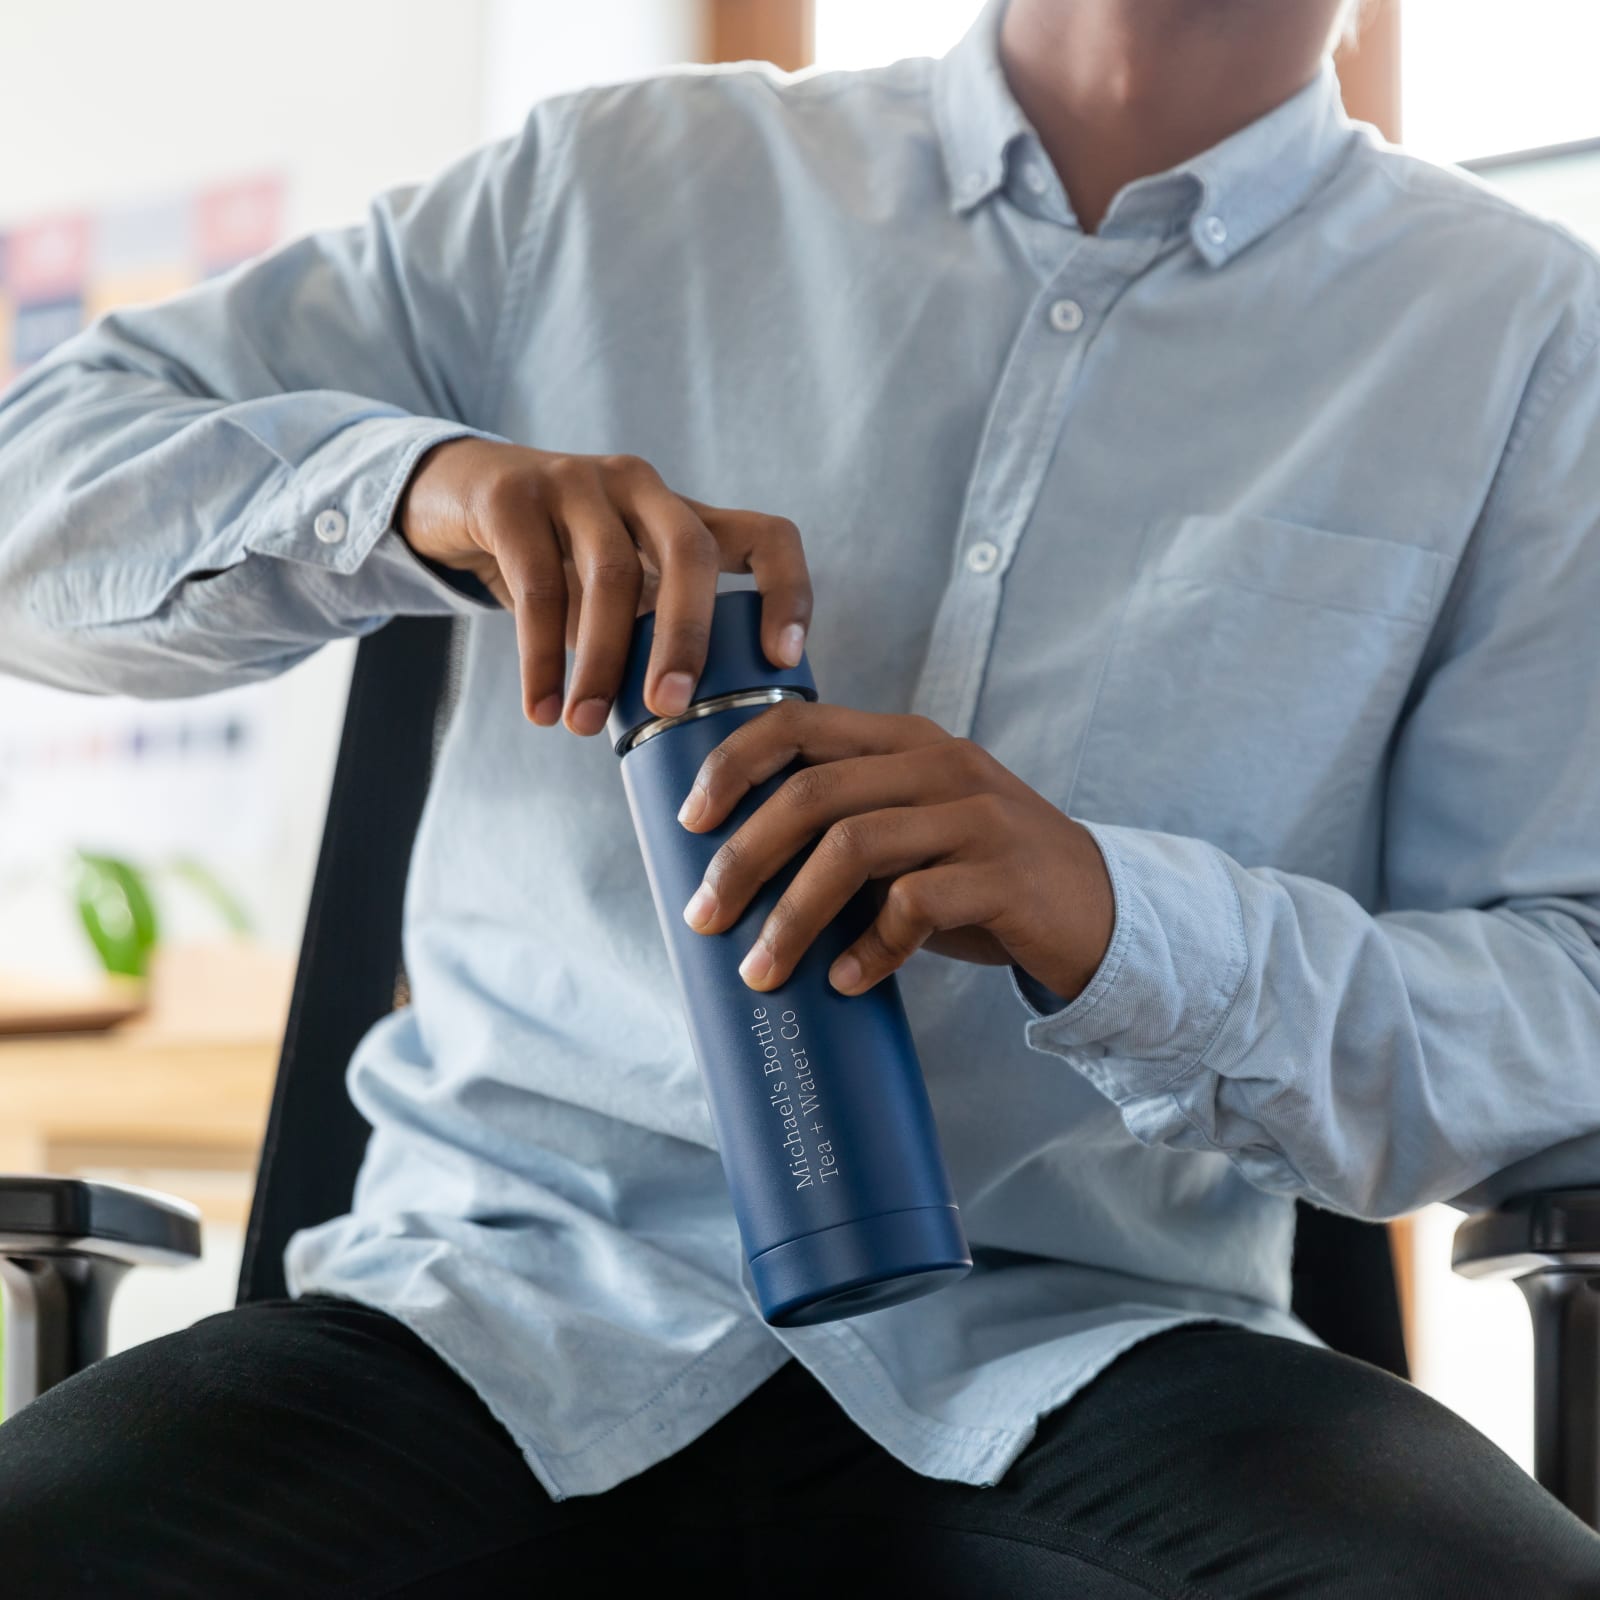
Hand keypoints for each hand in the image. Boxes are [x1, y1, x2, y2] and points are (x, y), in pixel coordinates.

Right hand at [398, 439, 810, 732]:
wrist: (455, 496)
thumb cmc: (559, 562)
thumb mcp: (620, 584)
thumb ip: (654, 630)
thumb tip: (693, 735)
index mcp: (683, 513)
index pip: (767, 535)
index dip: (790, 593)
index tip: (784, 661)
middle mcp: (641, 486)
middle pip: (690, 553)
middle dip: (687, 637)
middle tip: (670, 709)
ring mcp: (578, 482)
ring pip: (611, 575)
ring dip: (600, 663)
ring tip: (584, 728)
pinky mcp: (514, 497)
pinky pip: (538, 585)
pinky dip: (540, 657)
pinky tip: (541, 710)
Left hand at [677, 702, 1114, 1000]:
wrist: (1097, 913)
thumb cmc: (977, 880)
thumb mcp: (911, 834)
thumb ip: (844, 829)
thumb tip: (730, 874)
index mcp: (906, 740)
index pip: (798, 725)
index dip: (732, 765)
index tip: (689, 822)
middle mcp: (940, 764)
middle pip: (813, 795)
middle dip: (743, 859)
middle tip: (704, 917)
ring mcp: (977, 816)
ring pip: (853, 849)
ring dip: (793, 917)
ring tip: (762, 970)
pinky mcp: (1004, 875)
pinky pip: (913, 906)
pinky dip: (868, 950)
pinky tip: (847, 982)